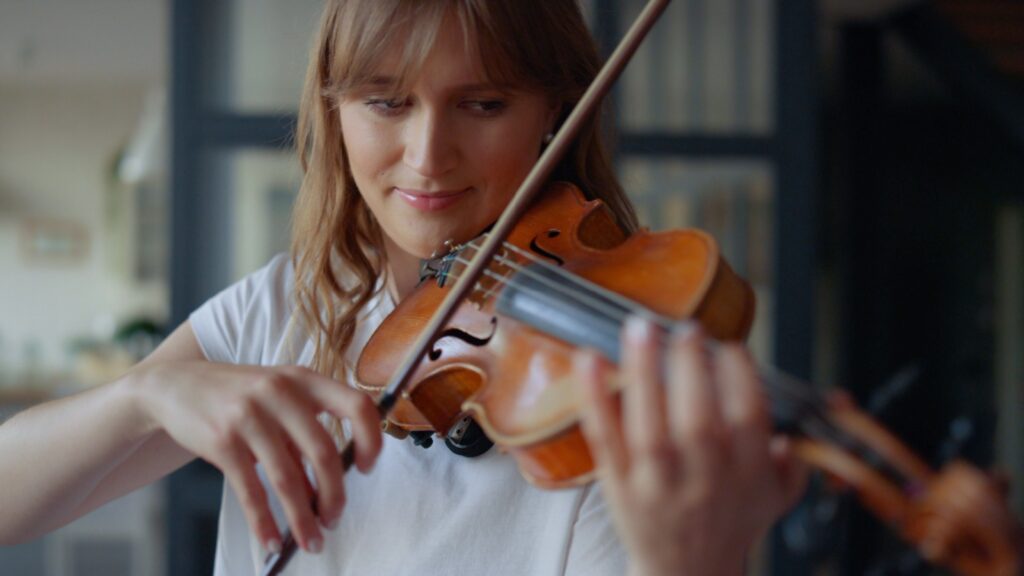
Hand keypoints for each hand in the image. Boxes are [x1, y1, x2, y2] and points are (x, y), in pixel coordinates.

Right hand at [133, 362, 381, 553]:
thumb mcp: (277, 403)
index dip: (371, 439)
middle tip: (334, 519)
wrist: (176, 385)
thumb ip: (301, 440)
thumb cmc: (239, 397)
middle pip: (324, 453)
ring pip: (288, 479)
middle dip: (334, 496)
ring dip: (302, 519)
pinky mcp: (222, 440)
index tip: (367, 468)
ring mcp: (250, 415)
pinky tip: (270, 540)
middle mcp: (281, 392)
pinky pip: (250, 491)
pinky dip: (263, 522)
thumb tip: (322, 494)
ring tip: (311, 542)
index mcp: (305, 379)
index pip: (357, 405)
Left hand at [573, 317, 805, 575]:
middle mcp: (701, 480)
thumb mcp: (776, 497)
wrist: (686, 573)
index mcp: (745, 474)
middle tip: (686, 329)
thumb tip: (793, 421)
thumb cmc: (729, 525)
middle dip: (691, 367)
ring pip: (647, 425)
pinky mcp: (618, 484)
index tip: (729, 347)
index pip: (748, 418)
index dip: (740, 376)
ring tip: (640, 329)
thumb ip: (792, 459)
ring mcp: (656, 484)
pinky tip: (588, 360)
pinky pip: (604, 437)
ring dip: (642, 372)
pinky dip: (594, 397)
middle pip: (697, 420)